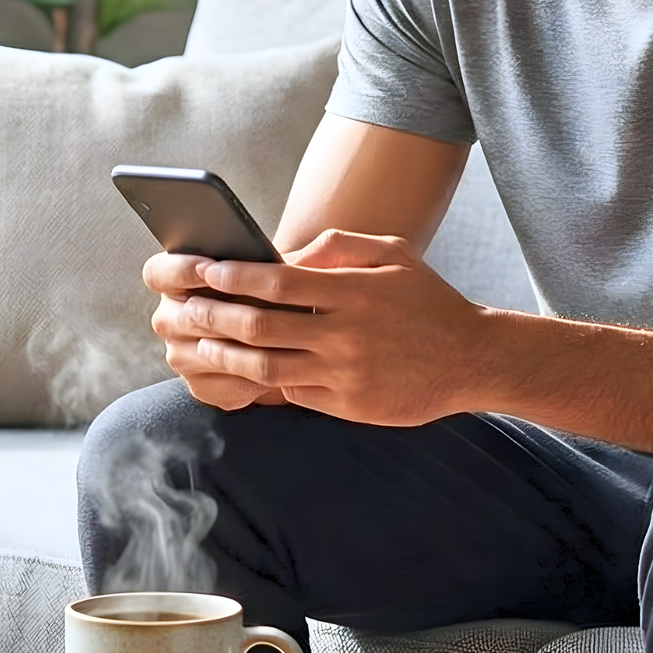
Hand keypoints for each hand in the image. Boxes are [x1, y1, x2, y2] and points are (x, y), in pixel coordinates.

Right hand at [145, 251, 287, 410]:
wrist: (309, 323)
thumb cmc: (297, 282)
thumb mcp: (298, 262)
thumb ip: (288, 254)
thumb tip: (290, 264)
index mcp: (180, 278)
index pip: (159, 273)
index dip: (180, 270)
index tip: (211, 268)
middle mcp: (174, 316)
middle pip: (174, 317)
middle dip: (213, 312)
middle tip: (248, 310)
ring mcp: (184, 354)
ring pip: (196, 354)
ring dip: (232, 347)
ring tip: (268, 342)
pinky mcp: (204, 384)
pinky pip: (215, 386)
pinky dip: (244, 379)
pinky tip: (275, 372)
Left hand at [167, 230, 492, 425]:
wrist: (472, 359)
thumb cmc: (428, 300)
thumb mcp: (393, 254)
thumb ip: (339, 246)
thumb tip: (287, 254)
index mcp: (354, 292)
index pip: (278, 282)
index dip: (235, 276)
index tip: (205, 269)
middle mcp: (345, 334)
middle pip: (260, 327)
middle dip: (212, 315)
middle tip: (181, 307)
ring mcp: (344, 374)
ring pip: (264, 367)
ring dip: (221, 355)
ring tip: (193, 344)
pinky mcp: (347, 406)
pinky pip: (290, 393)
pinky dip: (259, 382)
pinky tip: (235, 371)